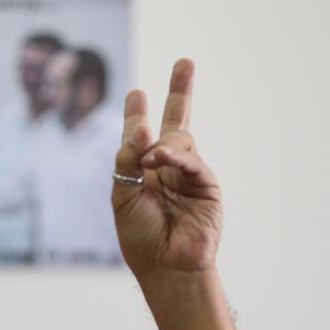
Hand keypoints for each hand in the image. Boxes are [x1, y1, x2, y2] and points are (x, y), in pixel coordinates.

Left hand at [112, 59, 221, 284]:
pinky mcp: (207, 187)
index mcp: (144, 173)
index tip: (137, 93)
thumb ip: (127, 161)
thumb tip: (140, 129)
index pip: (141, 138)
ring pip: (181, 140)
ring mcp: (189, 177)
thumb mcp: (122, 194)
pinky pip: (192, 162)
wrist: (165, 267)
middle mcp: (168, 171)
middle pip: (176, 124)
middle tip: (185, 62)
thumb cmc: (140, 237)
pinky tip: (160, 158)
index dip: (139, 115)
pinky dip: (176, 157)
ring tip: (149, 157)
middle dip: (181, 92)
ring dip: (161, 144)